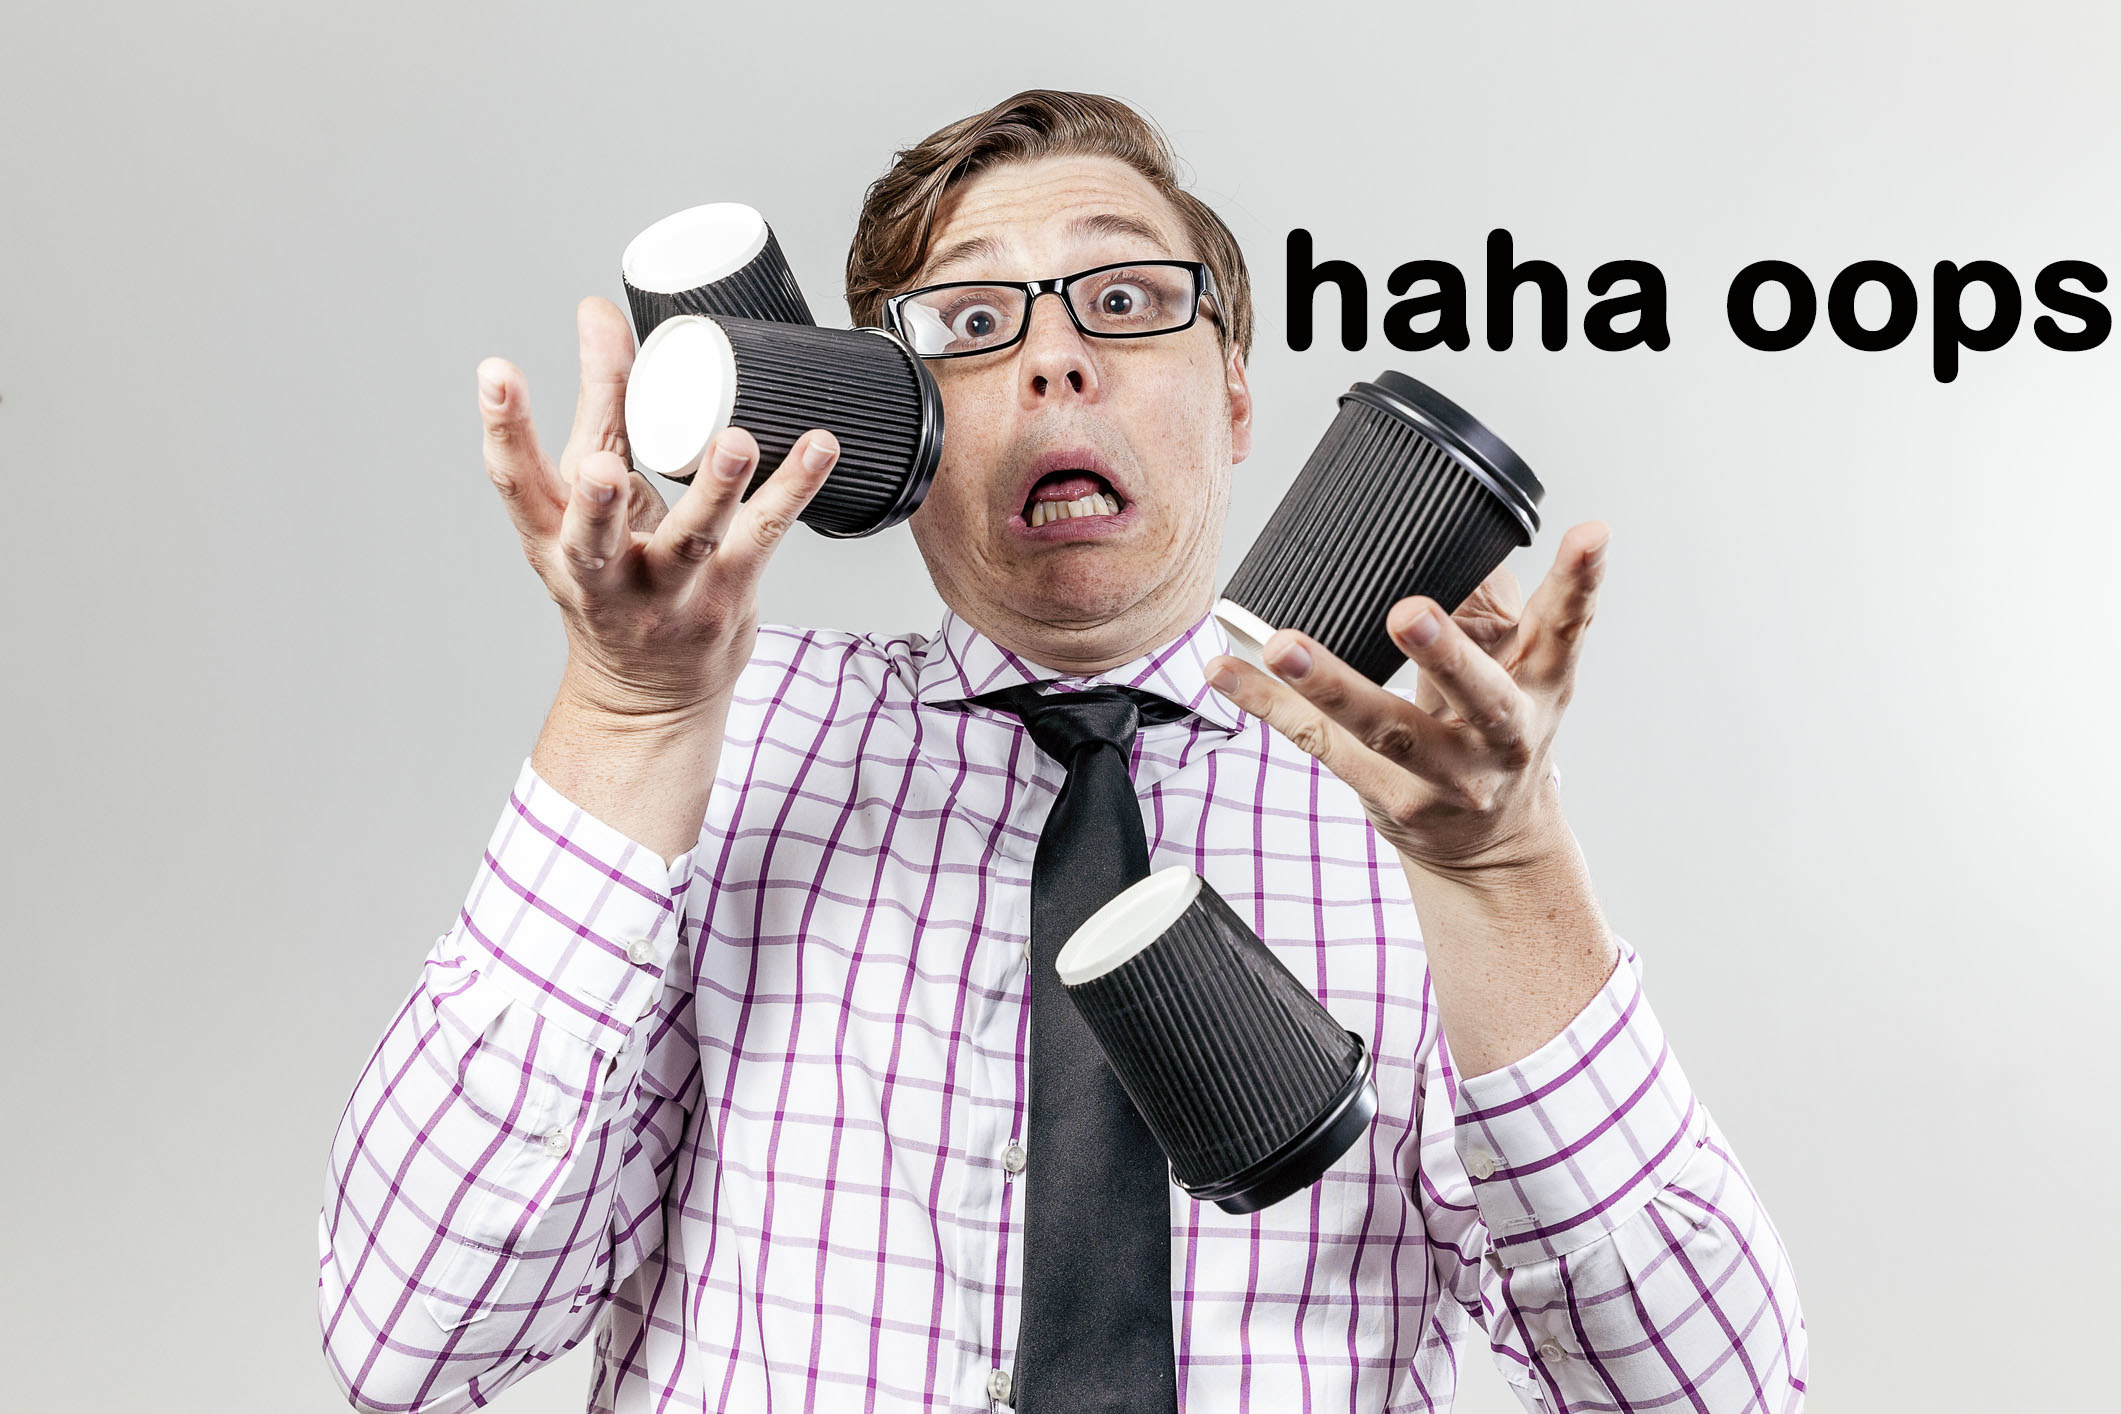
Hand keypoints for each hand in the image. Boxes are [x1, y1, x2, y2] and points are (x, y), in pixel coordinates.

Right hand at [478, 296, 840, 721]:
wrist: (649, 695)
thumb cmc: (616, 573)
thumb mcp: (589, 493)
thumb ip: (600, 401)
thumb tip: (596, 309)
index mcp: (552, 538)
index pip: (514, 483)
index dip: (502, 429)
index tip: (496, 373)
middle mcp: (601, 572)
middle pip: (592, 540)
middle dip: (596, 506)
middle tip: (603, 470)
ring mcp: (667, 591)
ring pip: (691, 541)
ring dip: (715, 491)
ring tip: (736, 443)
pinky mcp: (726, 598)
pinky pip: (763, 539)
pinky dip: (794, 492)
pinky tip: (818, 448)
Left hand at [1207, 522, 1609, 878]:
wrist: (1492, 847)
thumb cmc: (1494, 735)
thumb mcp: (1518, 672)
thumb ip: (1492, 607)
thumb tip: (1462, 532)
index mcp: (1541, 688)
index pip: (1568, 628)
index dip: (1581, 581)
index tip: (1592, 531)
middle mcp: (1503, 736)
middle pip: (1478, 694)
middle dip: (1445, 654)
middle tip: (1409, 612)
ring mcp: (1447, 776)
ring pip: (1384, 729)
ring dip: (1328, 683)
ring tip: (1282, 643)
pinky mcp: (1392, 800)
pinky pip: (1321, 746)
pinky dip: (1270, 707)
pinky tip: (1228, 671)